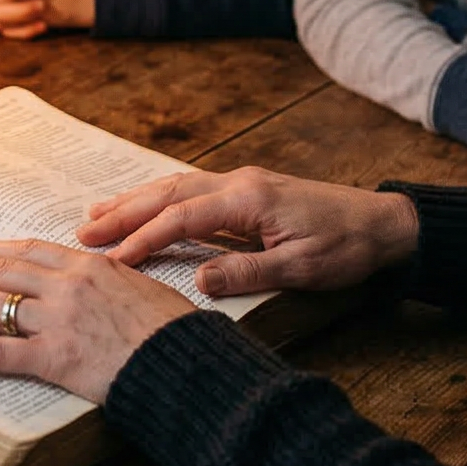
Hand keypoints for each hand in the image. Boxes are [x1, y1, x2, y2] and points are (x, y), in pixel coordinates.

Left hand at [0, 238, 190, 403]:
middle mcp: (67, 286)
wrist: (190, 362)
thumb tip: (101, 281)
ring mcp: (58, 319)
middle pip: (0, 273)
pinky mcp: (55, 357)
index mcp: (90, 266)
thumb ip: (113, 282)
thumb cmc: (177, 332)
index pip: (30, 252)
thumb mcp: (146, 290)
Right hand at [77, 166, 420, 299]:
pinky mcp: (246, 190)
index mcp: (247, 201)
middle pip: (167, 195)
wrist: (384, 223)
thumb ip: (247, 273)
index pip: (181, 219)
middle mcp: (237, 183)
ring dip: (134, 201)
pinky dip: (158, 199)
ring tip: (95, 217)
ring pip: (174, 187)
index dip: (143, 239)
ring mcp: (240, 183)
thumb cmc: (346, 247)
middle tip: (82, 234)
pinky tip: (142, 207)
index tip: (111, 261)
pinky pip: (190, 191)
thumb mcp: (302, 269)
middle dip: (123, 213)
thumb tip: (197, 282)